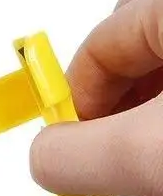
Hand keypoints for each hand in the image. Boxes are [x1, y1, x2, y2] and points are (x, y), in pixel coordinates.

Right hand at [31, 0, 162, 195]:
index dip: (77, 103)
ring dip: (154, 109)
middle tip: (123, 149)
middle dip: (117, 99)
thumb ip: (77, 155)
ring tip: (160, 155)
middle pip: (137, 39)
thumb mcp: (152, 153)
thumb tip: (44, 157)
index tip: (79, 150)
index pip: (101, 43)